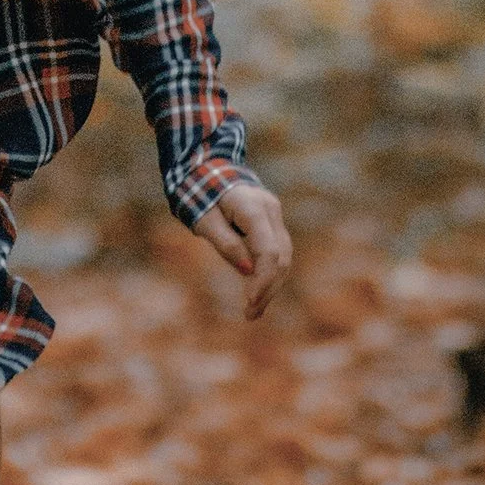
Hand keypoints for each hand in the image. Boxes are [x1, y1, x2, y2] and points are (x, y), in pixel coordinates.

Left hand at [190, 179, 291, 319]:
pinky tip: (258, 294)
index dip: (262, 280)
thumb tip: (247, 270)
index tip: (249, 302)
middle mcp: (271, 210)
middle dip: (268, 288)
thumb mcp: (204, 221)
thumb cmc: (200, 196)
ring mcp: (275, 214)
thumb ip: (225, 243)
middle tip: (250, 315)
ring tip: (253, 312)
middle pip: (281, 257)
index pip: (268, 251)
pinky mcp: (272, 221)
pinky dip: (269, 273)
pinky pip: (277, 251)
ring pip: (284, 256)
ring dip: (271, 285)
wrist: (208, 169)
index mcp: (253, 208)